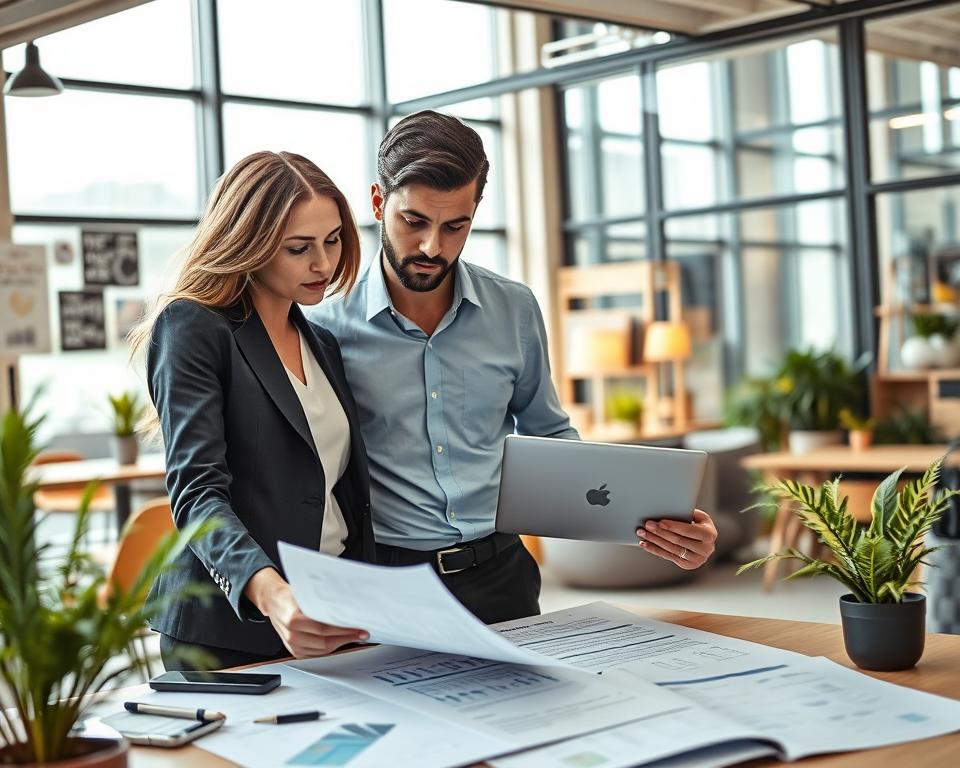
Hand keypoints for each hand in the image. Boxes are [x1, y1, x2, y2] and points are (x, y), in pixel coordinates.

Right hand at [245, 568, 367, 657]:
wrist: (274, 602)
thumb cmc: (290, 596)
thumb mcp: (304, 594)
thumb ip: (322, 602)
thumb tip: (346, 606)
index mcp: (294, 618)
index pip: (324, 628)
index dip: (343, 629)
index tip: (357, 626)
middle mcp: (292, 633)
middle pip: (325, 641)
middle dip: (346, 637)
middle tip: (361, 632)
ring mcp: (293, 644)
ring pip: (323, 649)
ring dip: (341, 643)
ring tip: (354, 636)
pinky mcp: (295, 651)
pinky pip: (317, 653)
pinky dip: (330, 647)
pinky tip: (340, 640)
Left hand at [636, 509, 716, 569]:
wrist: (704, 541)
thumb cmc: (698, 524)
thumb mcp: (699, 516)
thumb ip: (688, 513)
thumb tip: (671, 510)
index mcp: (710, 534)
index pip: (689, 530)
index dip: (674, 526)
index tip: (660, 522)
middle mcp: (706, 549)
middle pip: (678, 540)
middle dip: (660, 532)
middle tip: (647, 525)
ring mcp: (697, 559)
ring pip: (671, 549)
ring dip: (654, 541)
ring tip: (642, 533)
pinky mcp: (687, 565)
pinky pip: (668, 556)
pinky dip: (654, 549)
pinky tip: (644, 543)